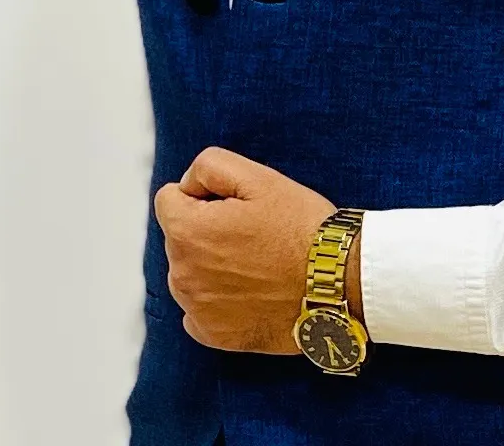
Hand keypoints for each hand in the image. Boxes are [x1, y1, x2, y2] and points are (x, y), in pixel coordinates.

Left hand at [153, 146, 354, 353]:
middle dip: (206, 228)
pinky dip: (219, 298)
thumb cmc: (301, 229)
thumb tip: (186, 184)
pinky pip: (200, 308)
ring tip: (257, 261)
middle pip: (180, 236)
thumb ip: (210, 167)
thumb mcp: (260, 178)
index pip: (168, 199)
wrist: (336, 283)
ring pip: (189, 271)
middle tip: (254, 231)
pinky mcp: (213, 336)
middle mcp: (182, 275)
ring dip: (211, 263)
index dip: (202, 194)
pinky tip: (252, 289)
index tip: (234, 204)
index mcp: (187, 233)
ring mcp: (196, 310)